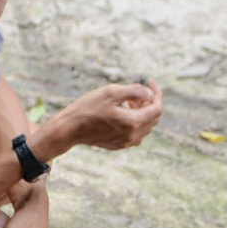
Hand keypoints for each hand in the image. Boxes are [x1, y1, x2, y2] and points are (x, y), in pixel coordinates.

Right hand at [40, 82, 162, 154]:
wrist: (69, 129)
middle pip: (153, 118)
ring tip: (129, 100)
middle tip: (140, 90)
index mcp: (133, 123)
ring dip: (143, 112)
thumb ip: (135, 91)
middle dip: (151, 102)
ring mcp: (126, 142)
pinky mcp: (119, 145)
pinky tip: (122, 112)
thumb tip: (149, 93)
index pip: (157, 109)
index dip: (157, 94)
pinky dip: (135, 120)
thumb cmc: (88, 108)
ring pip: (145, 126)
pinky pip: (135, 133)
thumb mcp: (111, 92)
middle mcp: (132, 136)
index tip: (151, 82)